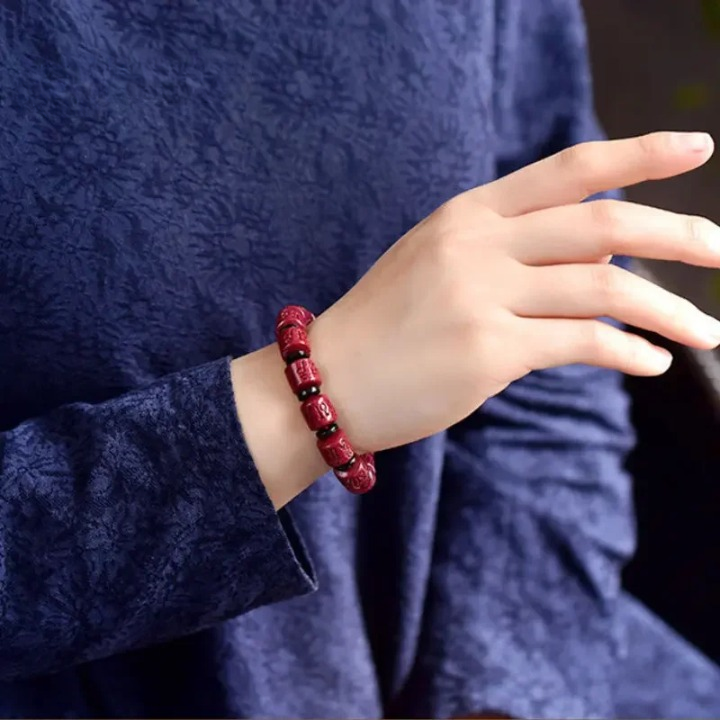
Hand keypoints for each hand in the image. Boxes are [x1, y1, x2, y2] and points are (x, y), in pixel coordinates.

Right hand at [311, 132, 719, 453]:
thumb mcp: (441, 264)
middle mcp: (478, 244)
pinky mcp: (487, 352)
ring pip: (604, 287)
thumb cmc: (386, 324)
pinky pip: (581, 344)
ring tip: (706, 331)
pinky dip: (627, 353)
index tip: (696, 148)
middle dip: (679, 233)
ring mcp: (481, 296)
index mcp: (468, 214)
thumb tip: (601, 248)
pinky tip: (650, 363)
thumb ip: (513, 248)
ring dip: (668, 311)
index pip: (568, 169)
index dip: (638, 154)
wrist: (327, 378)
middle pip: (603, 223)